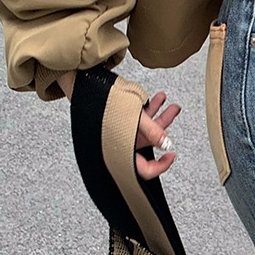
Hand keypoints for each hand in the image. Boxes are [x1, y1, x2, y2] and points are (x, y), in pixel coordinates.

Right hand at [58, 71, 180, 179]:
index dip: (161, 166)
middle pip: (151, 142)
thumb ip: (152, 132)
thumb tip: (167, 144)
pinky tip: (158, 98)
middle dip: (165, 126)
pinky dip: (149, 108)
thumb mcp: (133, 117)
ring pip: (147, 128)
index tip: (172, 155)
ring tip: (170, 103)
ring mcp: (123, 132)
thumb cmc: (100, 101)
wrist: (80, 83)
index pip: (145, 170)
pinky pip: (140, 118)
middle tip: (174, 112)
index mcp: (122, 152)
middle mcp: (124, 144)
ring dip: (160, 114)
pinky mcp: (121, 121)